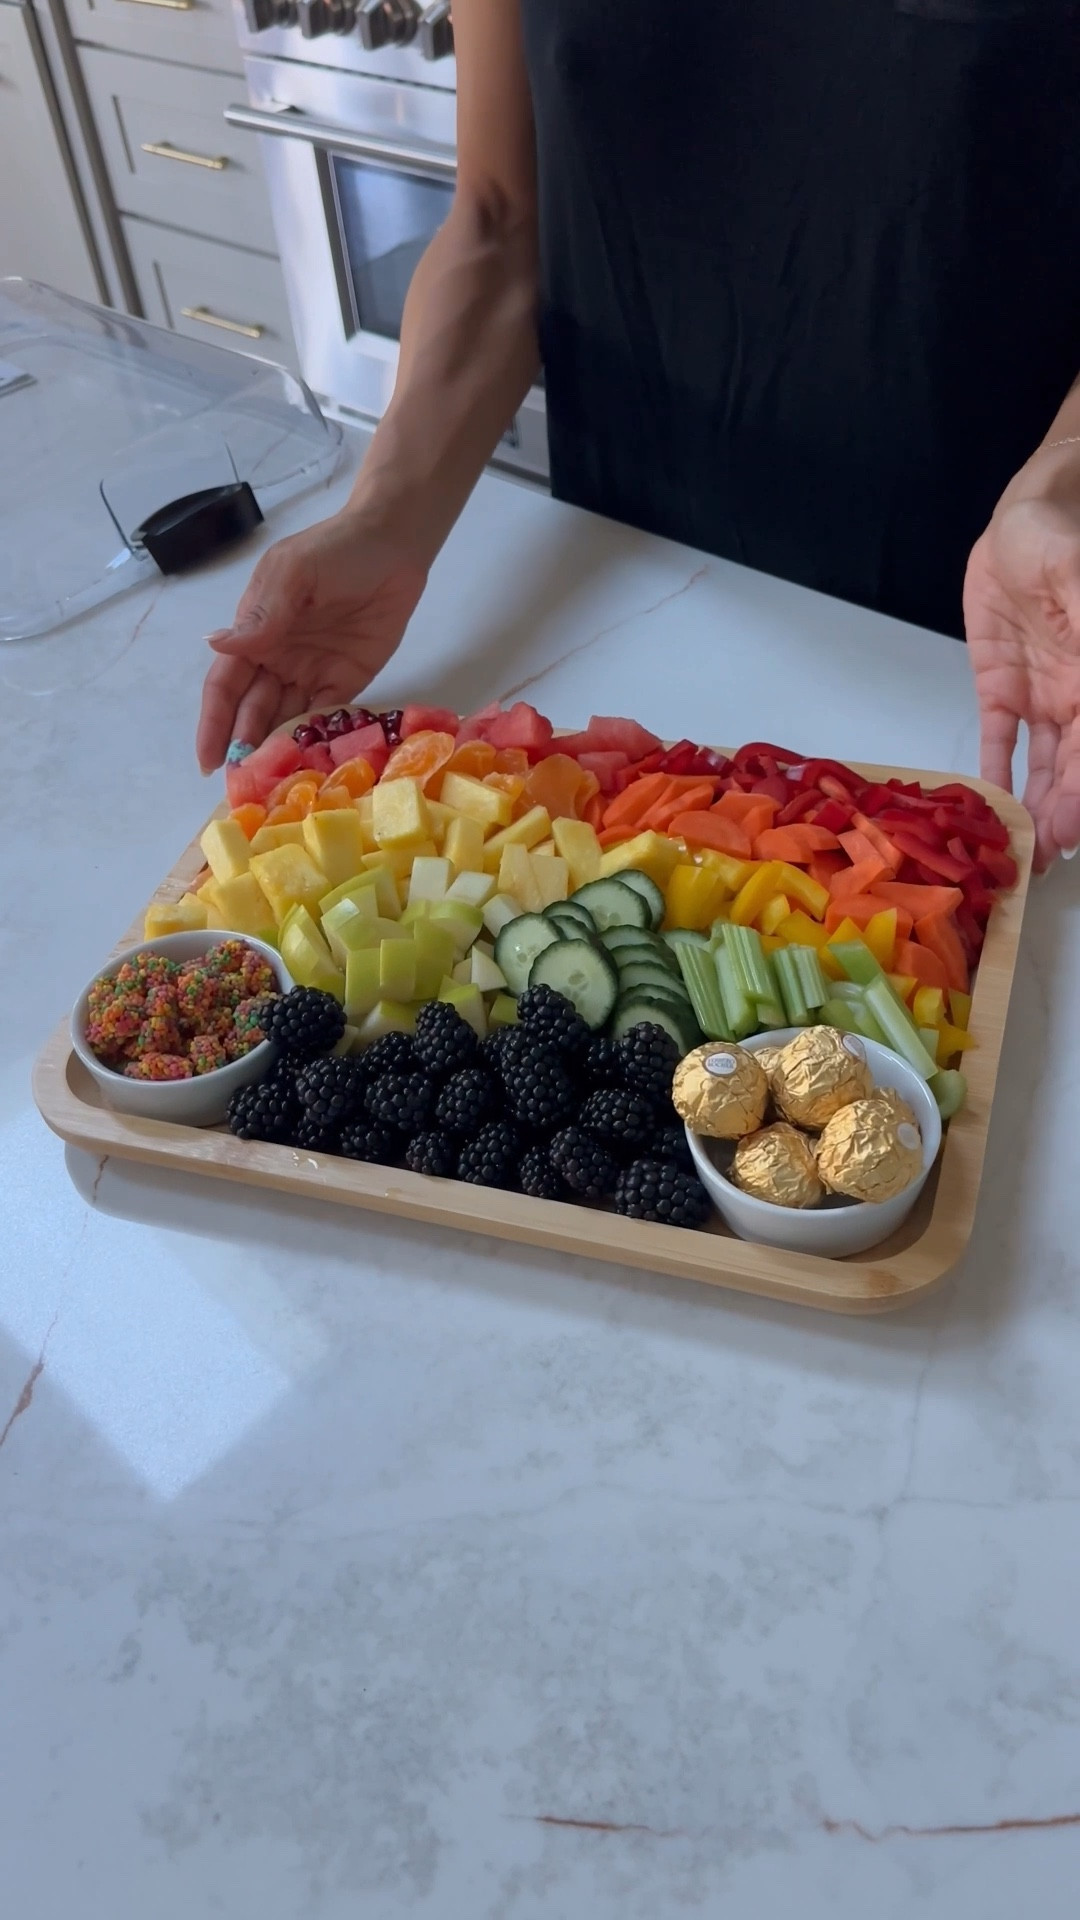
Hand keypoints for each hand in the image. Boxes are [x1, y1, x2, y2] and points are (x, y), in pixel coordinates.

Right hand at [196, 507, 428, 771]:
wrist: (394, 544)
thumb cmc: (335, 550)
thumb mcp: (292, 576)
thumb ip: (263, 616)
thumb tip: (216, 645)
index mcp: (255, 633)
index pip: (225, 686)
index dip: (213, 724)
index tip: (208, 761)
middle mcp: (277, 659)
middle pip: (252, 712)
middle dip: (244, 749)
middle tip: (242, 789)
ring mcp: (312, 672)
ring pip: (286, 721)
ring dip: (277, 752)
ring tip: (272, 789)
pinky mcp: (347, 680)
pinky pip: (325, 718)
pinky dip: (315, 741)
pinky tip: (309, 767)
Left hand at [964, 442, 1079, 869]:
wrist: (1026, 514)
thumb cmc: (1062, 541)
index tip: (1072, 832)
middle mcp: (1078, 693)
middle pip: (1073, 766)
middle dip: (1063, 812)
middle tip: (1046, 857)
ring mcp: (1043, 692)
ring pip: (1042, 762)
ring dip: (1036, 803)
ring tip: (1027, 847)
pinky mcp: (1003, 684)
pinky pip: (1003, 737)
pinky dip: (998, 770)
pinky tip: (993, 803)